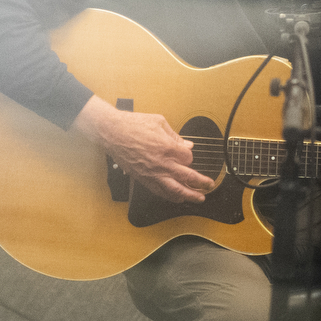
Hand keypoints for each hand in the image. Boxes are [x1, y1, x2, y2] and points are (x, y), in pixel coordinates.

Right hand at [71, 96, 214, 203]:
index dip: (190, 157)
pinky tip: (178, 198)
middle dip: (201, 182)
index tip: (188, 155)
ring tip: (199, 198)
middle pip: (188, 176)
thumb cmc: (132, 125)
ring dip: (190, 195)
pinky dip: (171, 196)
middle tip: (209, 185)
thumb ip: (175, 135)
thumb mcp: (159, 122)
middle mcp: (162, 162)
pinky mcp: (143, 178)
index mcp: (168, 147)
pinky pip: (160, 191)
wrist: (112, 133)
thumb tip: (187, 145)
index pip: (188, 158)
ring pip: (175, 189)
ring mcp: (152, 173)